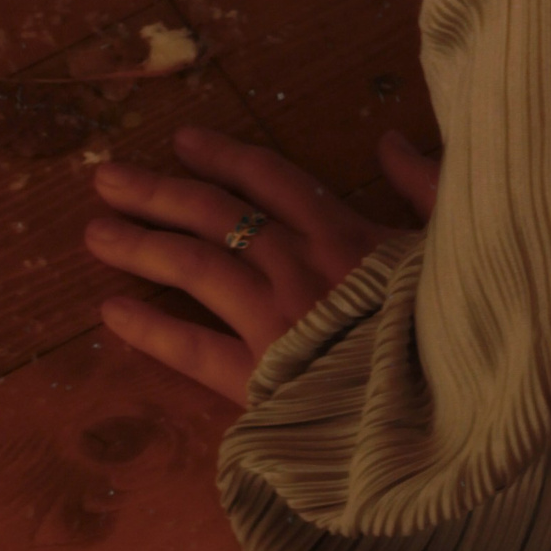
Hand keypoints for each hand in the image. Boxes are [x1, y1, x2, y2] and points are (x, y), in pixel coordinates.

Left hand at [85, 123, 439, 403]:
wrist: (450, 411)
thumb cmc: (456, 327)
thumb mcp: (453, 242)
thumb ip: (425, 185)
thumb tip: (392, 139)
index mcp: (342, 231)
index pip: (267, 178)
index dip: (221, 156)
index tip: (182, 141)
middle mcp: (298, 264)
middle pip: (213, 212)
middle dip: (157, 191)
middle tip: (106, 179)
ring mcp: (274, 319)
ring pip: (193, 265)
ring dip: (140, 245)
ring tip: (94, 233)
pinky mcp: (261, 380)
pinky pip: (193, 349)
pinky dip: (150, 329)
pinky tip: (111, 313)